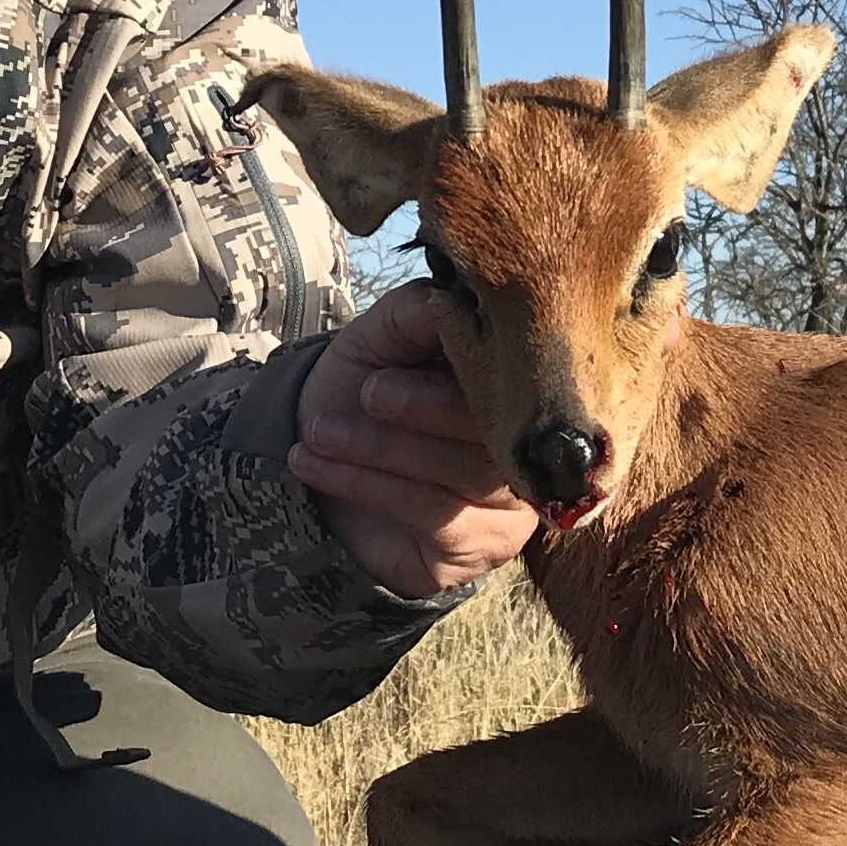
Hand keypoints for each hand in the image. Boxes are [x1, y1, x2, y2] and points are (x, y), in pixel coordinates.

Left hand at [289, 278, 536, 601]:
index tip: (406, 359)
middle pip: (495, 437)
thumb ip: (421, 314)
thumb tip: (456, 295)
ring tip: (319, 431)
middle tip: (366, 393)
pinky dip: (366, 485)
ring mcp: (511, 508)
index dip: (470, 372)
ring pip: (459, 478)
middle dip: (422, 412)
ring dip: (379, 451)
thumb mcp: (386, 338)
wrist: (323, 454)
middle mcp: (531, 453)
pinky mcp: (477, 550)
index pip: (522, 385)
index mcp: (521, 392)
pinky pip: (434, 518)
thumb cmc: (368, 387)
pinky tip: (315, 464)